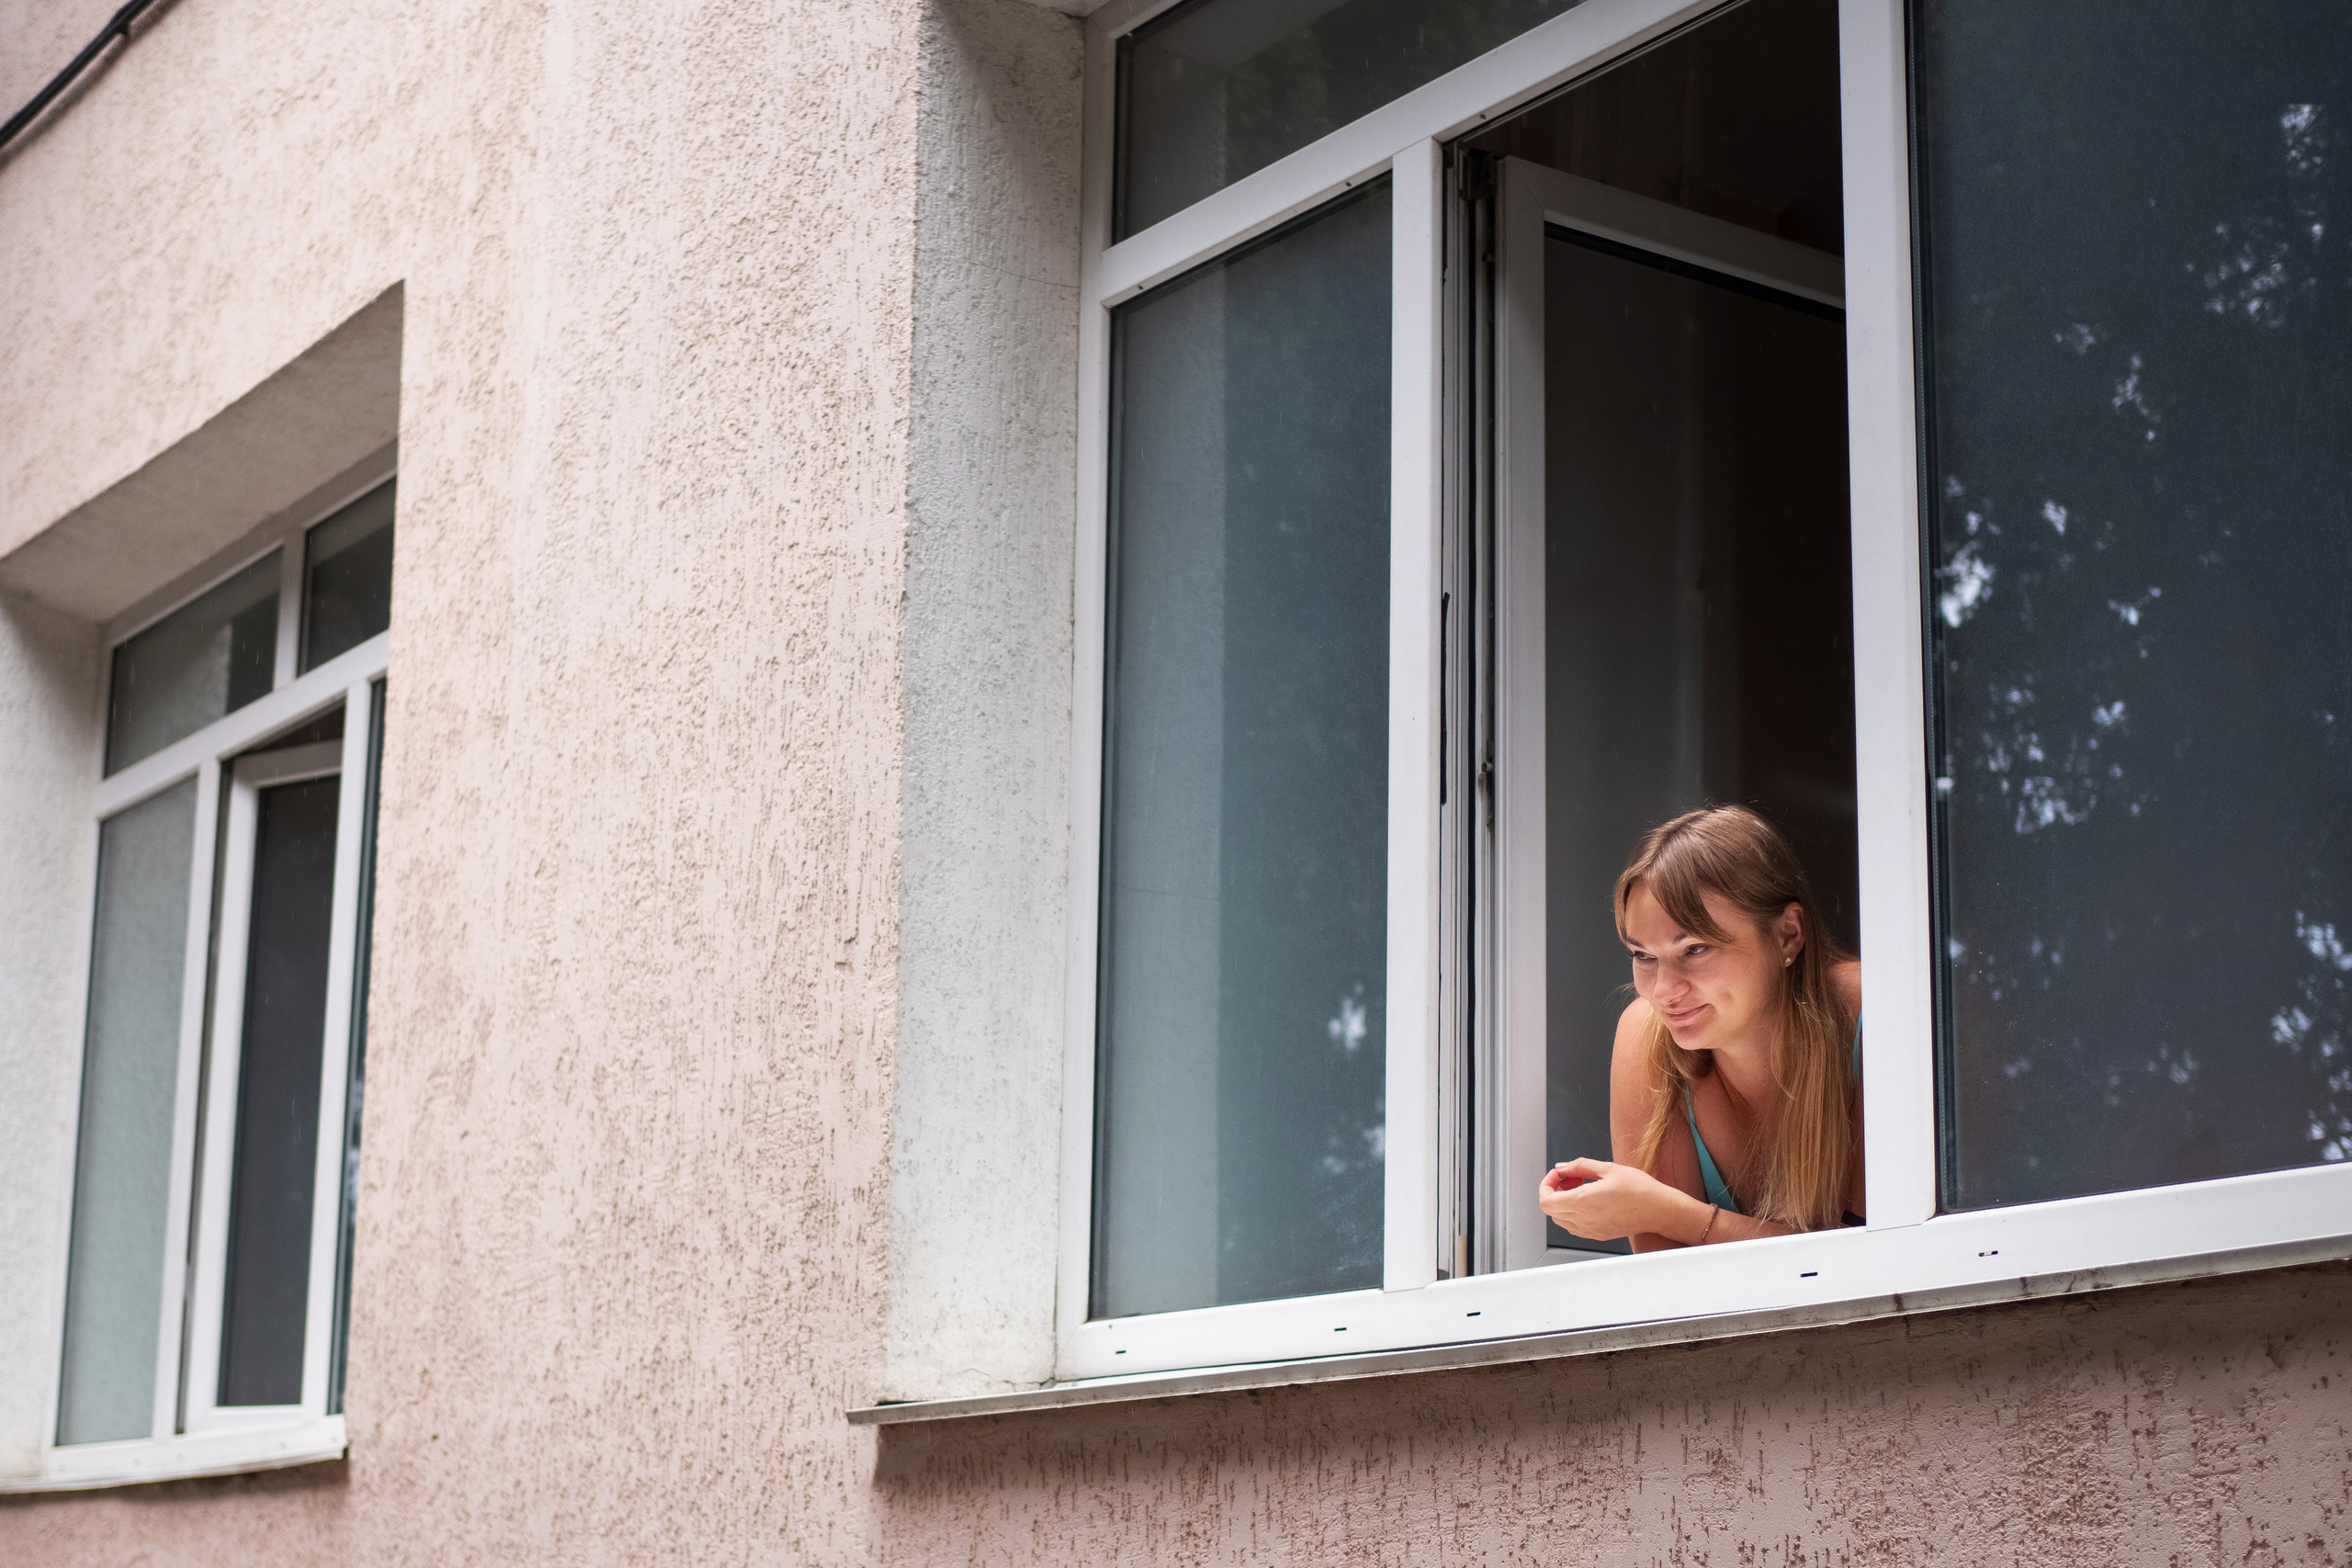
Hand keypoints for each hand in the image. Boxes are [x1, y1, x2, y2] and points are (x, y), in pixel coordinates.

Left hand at [1537, 1157, 1677, 1241]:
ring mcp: (1590, 1230)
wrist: (1659, 1210)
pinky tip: (1589, 1200)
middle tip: (1571, 1178)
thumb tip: (1562, 1167)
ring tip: (1581, 1187)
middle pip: (1550, 1210)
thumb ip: (1579, 1166)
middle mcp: (1583, 1219)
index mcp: (1582, 1202)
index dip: (1547, 1183)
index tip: (1559, 1174)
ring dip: (1563, 1202)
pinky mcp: (1598, 1234)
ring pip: (1560, 1219)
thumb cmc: (1639, 1189)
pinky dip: (1573, 1213)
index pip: (1545, 1200)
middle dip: (1554, 1190)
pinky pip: (1574, 1227)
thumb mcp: (1608, 1168)